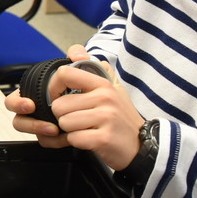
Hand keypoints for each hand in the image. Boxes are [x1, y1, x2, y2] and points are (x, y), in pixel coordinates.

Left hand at [13, 44, 144, 169]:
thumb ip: (94, 68)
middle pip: (59, 105)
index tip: (59, 97)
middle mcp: (105, 97)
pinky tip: (90, 140)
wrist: (142, 145)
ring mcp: (106, 117)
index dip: (54, 87)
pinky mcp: (104, 138)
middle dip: (63, 116)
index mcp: (103, 83)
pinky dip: (77, 142)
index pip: (65, 73)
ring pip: (64, 122)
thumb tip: (75, 52)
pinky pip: (73, 138)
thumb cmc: (121, 117)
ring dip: (70, 130)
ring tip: (86, 129)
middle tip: (79, 120)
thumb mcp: (112, 88)